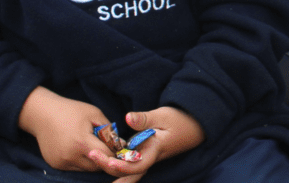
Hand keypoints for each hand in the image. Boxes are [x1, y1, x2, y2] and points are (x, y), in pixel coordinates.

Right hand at [16, 87, 112, 172]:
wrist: (42, 114)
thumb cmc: (71, 111)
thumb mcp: (94, 114)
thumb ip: (109, 130)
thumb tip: (121, 144)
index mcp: (81, 142)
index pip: (107, 155)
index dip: (115, 151)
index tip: (119, 146)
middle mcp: (70, 156)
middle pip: (97, 166)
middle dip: (106, 158)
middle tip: (107, 146)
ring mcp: (62, 162)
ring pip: (86, 169)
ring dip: (94, 161)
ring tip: (93, 145)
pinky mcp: (56, 165)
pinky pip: (75, 168)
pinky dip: (81, 161)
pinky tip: (80, 148)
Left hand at [87, 108, 204, 182]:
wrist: (196, 124)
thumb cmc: (181, 119)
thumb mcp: (164, 115)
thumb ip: (145, 119)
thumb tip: (127, 118)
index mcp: (155, 150)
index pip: (137, 166)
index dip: (121, 166)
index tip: (107, 160)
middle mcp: (149, 157)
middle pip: (128, 173)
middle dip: (108, 168)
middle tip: (92, 156)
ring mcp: (147, 156)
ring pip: (127, 170)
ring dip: (111, 167)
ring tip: (93, 157)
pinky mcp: (145, 151)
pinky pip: (129, 162)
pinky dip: (117, 162)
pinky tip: (105, 157)